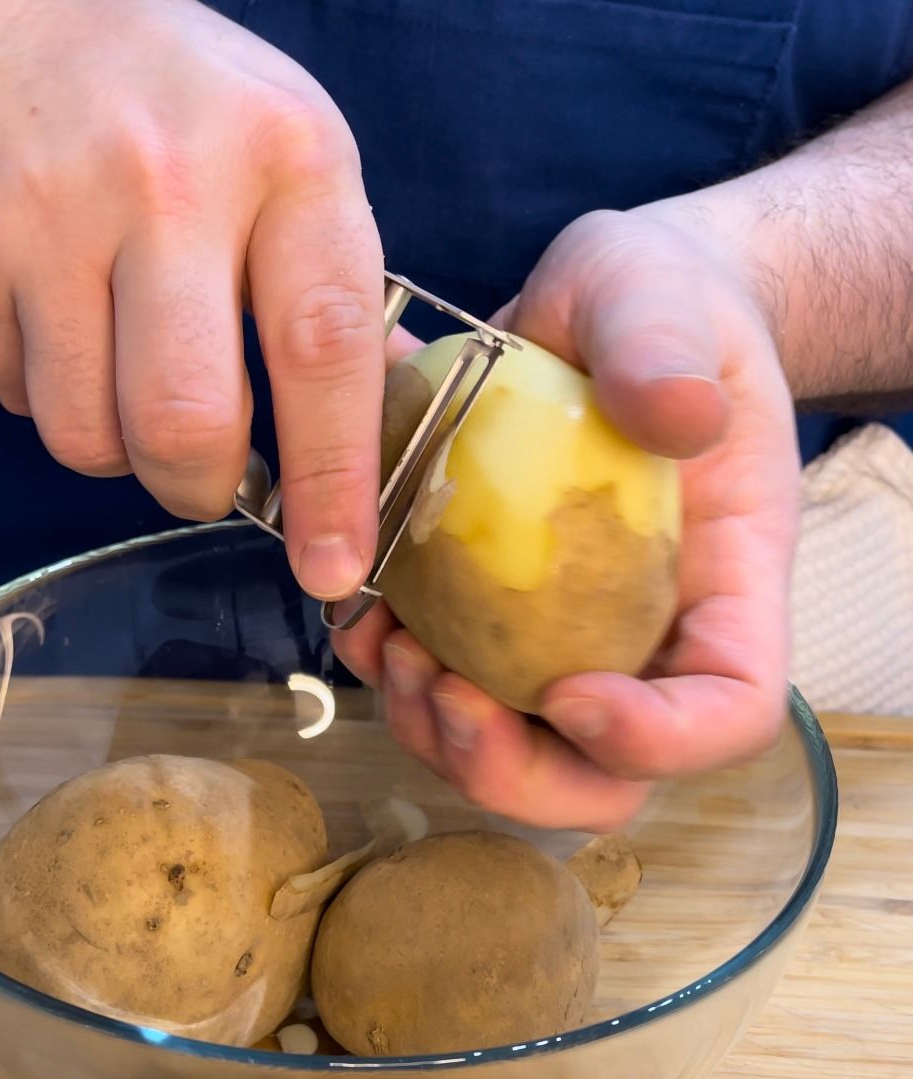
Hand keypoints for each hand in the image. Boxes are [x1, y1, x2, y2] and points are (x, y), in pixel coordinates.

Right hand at [0, 0, 383, 600]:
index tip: (334, 566)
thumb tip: (378, 428)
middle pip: (184, 422)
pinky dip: (50, 394)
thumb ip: (337, 291)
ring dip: (118, 447)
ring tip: (123, 366)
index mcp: (285, 160)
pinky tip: (56, 316)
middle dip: (199, 488)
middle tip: (206, 478)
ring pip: (87, 438)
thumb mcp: (292, 159)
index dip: (334, 480)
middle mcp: (164, 182)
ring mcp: (43, 216)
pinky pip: (14, 401)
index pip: (323, 348)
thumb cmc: (181, 106)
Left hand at [334, 208, 798, 831]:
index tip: (570, 695)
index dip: (658, 741)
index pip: (725, 710)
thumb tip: (679, 413)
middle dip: (514, 768)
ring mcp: (562, 632)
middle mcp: (643, 632)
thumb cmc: (652, 305)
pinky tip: (359, 614)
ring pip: (507, 746)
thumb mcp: (660, 297)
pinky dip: (388, 667)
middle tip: (446, 691)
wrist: (596, 312)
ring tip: (387, 645)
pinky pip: (439, 677)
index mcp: (723, 583)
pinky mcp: (488, 608)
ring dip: (430, 727)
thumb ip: (670, 347)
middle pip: (600, 775)